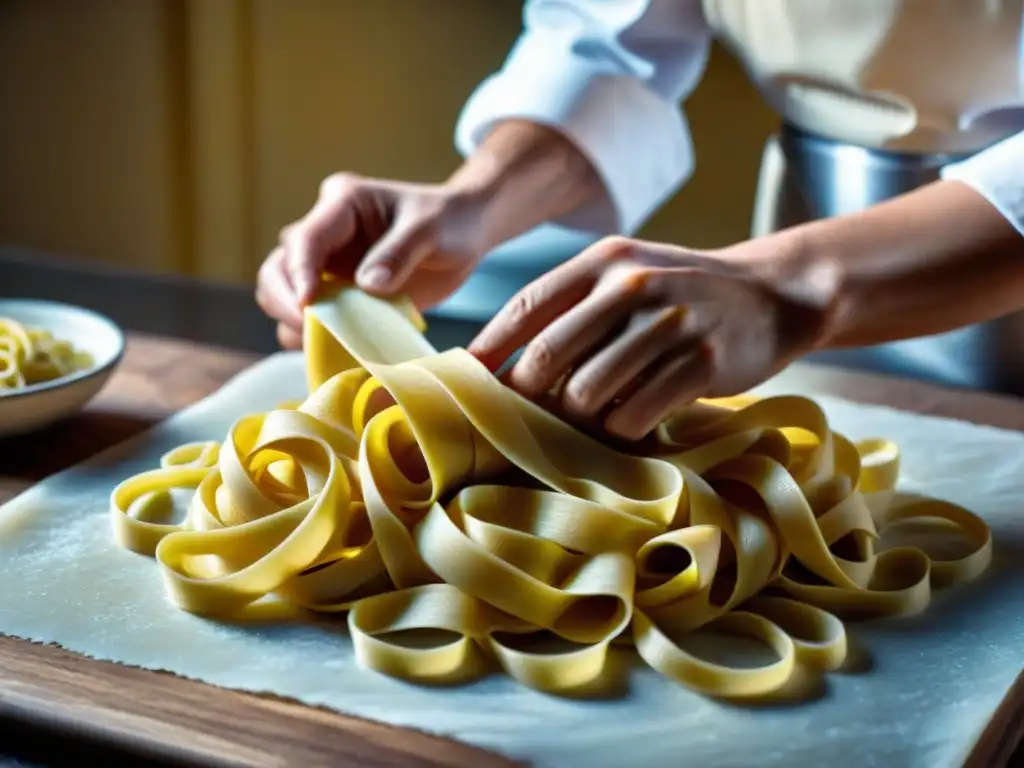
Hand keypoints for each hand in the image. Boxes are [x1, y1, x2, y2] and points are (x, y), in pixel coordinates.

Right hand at [256, 173, 486, 348]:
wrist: (464, 231)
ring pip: (283, 294)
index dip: (299, 272)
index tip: (308, 305)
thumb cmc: (449, 221)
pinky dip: (314, 337)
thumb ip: (400, 252)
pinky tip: (335, 350)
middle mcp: (326, 232)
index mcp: (342, 204)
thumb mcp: (431, 230)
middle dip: (285, 300)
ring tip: (324, 344)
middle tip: (310, 331)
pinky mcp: (337, 292)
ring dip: (294, 322)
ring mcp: (328, 263)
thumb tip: (368, 286)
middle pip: (278, 267)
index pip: (305, 238)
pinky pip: (311, 318)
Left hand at [469, 236, 839, 440]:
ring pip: (586, 394)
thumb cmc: (681, 295)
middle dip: (529, 396)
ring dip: (579, 417)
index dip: (490, 350)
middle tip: (532, 415)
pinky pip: (634, 415)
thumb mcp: (628, 276)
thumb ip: (571, 306)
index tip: (467, 383)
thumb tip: (496, 360)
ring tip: (593, 415)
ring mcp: (669, 324)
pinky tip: (632, 420)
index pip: (527, 307)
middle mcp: (633, 286)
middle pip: (547, 358)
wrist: (773, 295)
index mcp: (605, 261)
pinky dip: (622, 429)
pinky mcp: (702, 364)